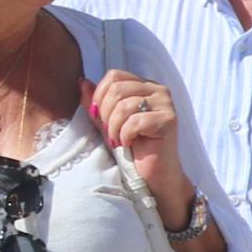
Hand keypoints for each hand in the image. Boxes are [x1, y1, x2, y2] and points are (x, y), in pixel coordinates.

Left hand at [89, 68, 195, 226]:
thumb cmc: (131, 149)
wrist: (152, 176)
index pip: (115, 76)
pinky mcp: (169, 120)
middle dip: (106, 114)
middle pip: (117, 88)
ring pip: (124, 105)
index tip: (100, 118)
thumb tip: (82, 81)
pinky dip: (126, 136)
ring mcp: (166, 104)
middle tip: (111, 133)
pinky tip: (131, 144)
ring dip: (114, 128)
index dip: (100, 95)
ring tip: (119, 141)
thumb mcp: (107, 123)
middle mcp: (159, 90)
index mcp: (144, 86)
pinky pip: (135, 121)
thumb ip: (96, 103)